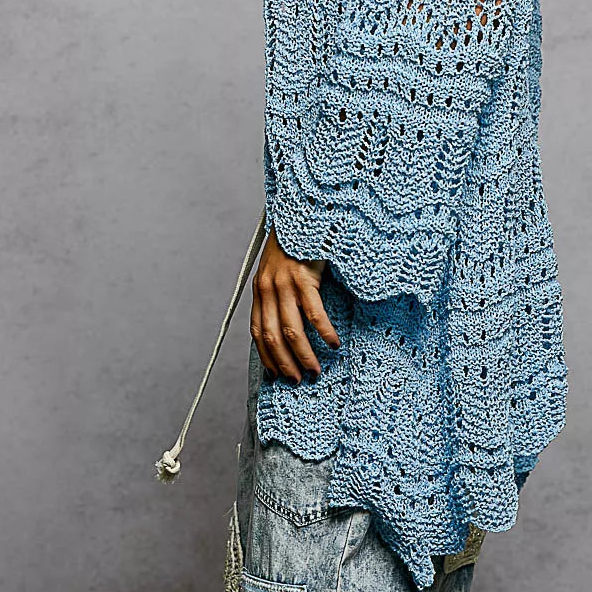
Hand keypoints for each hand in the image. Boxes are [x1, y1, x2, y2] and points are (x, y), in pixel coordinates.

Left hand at [250, 225, 340, 382]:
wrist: (302, 212)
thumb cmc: (295, 243)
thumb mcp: (279, 268)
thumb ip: (279, 293)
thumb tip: (288, 324)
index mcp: (260, 289)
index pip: (258, 332)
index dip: (267, 356)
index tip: (277, 375)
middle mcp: (268, 289)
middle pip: (273, 337)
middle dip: (285, 363)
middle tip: (299, 380)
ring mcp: (285, 283)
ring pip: (292, 331)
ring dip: (304, 355)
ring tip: (315, 369)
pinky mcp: (304, 277)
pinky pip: (314, 314)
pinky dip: (324, 333)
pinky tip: (333, 343)